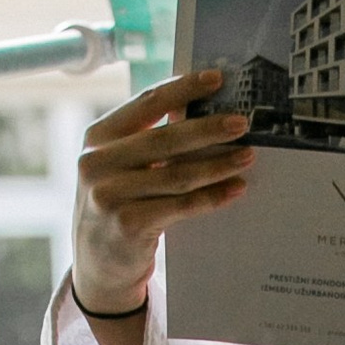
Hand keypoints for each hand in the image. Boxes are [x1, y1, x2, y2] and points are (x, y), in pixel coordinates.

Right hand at [71, 67, 252, 313]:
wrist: (97, 265)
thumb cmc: (117, 204)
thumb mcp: (118, 166)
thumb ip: (146, 139)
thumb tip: (198, 108)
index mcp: (96, 137)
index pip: (145, 104)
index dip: (182, 89)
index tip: (216, 79)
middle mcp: (96, 163)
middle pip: (164, 138)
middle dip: (208, 129)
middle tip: (241, 123)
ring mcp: (110, 195)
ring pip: (176, 174)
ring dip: (217, 164)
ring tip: (247, 156)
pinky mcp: (128, 224)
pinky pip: (180, 206)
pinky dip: (211, 197)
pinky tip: (235, 189)